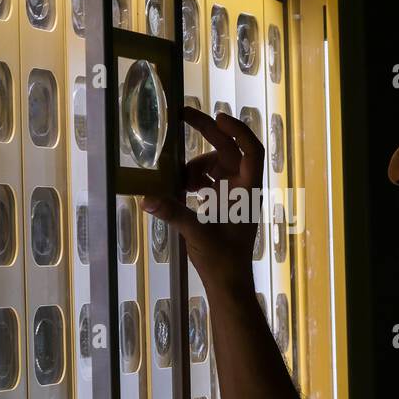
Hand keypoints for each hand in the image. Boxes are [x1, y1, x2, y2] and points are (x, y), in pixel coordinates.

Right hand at [142, 105, 263, 291]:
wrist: (229, 283)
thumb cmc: (222, 261)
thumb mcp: (197, 235)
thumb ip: (173, 213)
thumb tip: (147, 197)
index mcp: (247, 192)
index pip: (251, 151)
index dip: (238, 130)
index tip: (217, 116)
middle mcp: (243, 189)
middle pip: (228, 150)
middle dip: (207, 133)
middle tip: (182, 115)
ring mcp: (235, 195)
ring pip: (216, 165)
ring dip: (195, 166)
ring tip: (178, 180)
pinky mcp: (224, 204)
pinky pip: (210, 180)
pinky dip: (195, 179)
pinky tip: (181, 189)